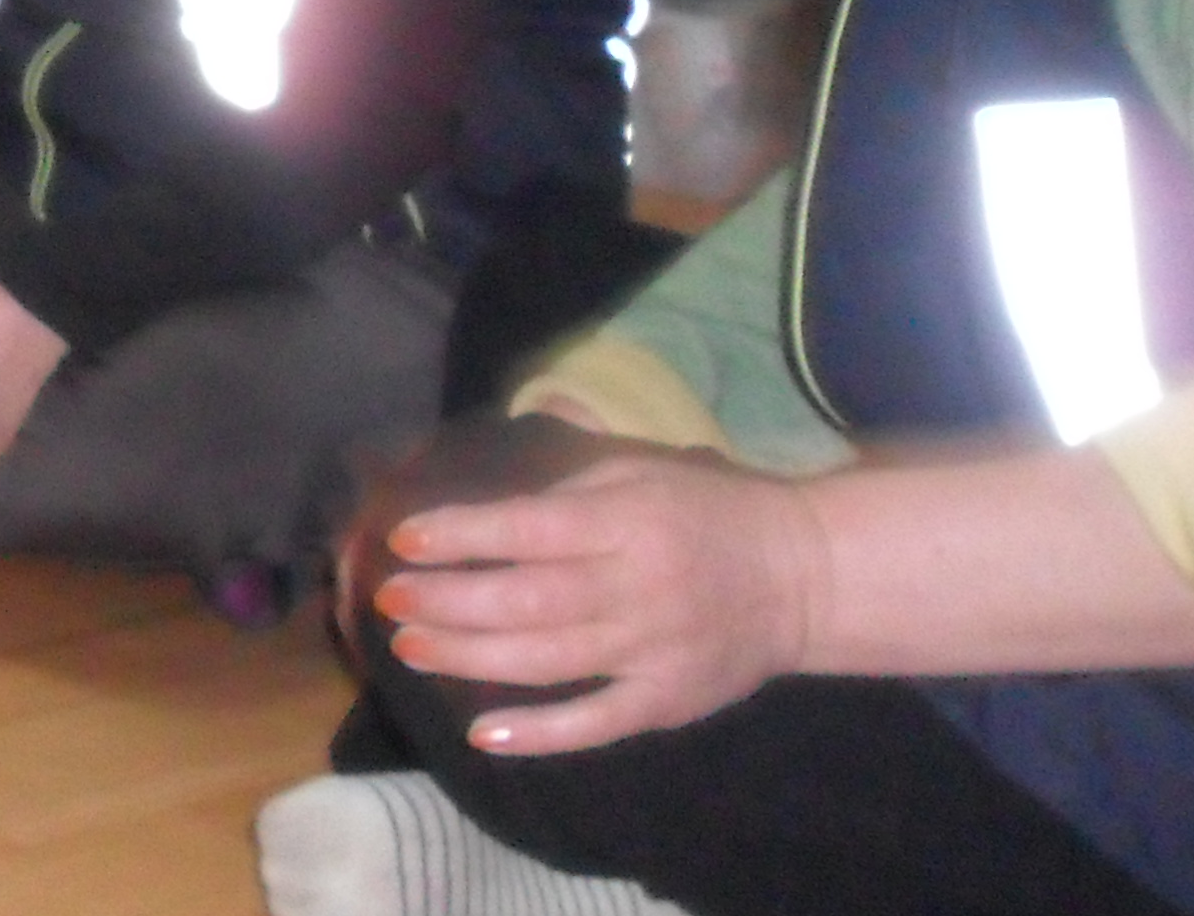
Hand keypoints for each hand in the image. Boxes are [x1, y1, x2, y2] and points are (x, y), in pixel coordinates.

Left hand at [372, 444, 826, 755]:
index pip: (530, 531)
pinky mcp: (667, 702)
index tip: (403, 539)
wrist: (804, 576)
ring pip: (548, 662)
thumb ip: (563, 470)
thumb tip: (480, 458)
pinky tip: (482, 733)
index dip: (462, 536)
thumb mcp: (640, 466)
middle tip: (390, 600)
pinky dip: (539, 734)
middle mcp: (637, 588)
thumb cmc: (704, 509)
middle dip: (449, 602)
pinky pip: (596, 724)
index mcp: (627, 521)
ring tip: (411, 646)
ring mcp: (653, 652)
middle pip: (528, 602)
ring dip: (470, 658)